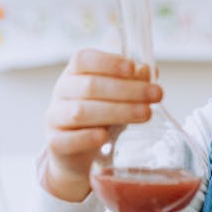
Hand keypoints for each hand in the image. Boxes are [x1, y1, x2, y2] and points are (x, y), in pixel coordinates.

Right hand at [43, 49, 162, 201]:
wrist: (75, 152)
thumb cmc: (99, 115)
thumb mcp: (117, 96)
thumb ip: (131, 81)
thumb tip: (147, 71)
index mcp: (74, 73)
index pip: (83, 59)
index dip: (108, 62)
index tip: (133, 68)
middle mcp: (61, 91)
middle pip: (90, 86)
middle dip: (126, 89)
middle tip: (156, 94)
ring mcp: (55, 117)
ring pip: (81, 112)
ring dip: (116, 111)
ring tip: (145, 114)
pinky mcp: (55, 142)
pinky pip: (66, 139)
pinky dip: (86, 137)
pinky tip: (104, 136)